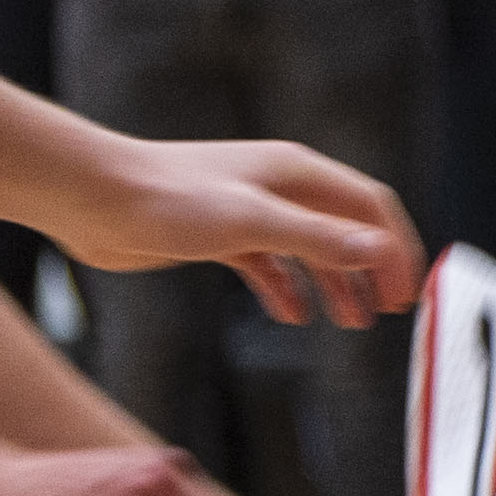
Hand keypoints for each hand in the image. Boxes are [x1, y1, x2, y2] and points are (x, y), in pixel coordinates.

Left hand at [53, 137, 422, 328]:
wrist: (88, 196)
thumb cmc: (164, 198)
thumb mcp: (250, 221)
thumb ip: (316, 237)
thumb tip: (378, 251)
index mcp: (297, 174)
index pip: (370, 207)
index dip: (396, 246)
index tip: (406, 290)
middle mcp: (279, 188)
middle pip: (345, 228)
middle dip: (371, 269)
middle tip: (387, 311)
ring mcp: (249, 211)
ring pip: (309, 249)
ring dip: (334, 283)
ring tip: (349, 322)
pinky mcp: (218, 235)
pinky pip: (268, 263)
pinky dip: (285, 288)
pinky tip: (291, 316)